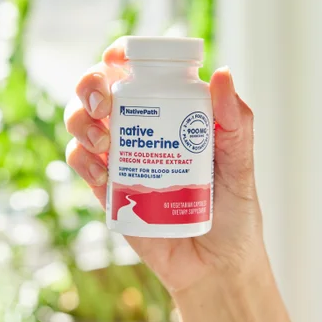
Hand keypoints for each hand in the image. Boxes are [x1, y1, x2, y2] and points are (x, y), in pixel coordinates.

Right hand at [65, 40, 262, 294]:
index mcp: (172, 113)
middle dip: (89, 86)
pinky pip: (81, 164)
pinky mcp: (108, 189)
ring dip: (80, 121)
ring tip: (102, 141)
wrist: (216, 265)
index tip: (118, 59)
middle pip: (99, 92)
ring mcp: (121, 158)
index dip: (121, 56)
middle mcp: (141, 129)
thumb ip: (235, 122)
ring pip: (81, 123)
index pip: (140, 73)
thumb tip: (221, 74)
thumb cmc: (234, 209)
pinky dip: (82, 160)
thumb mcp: (240, 162)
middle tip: (103, 102)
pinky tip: (102, 171)